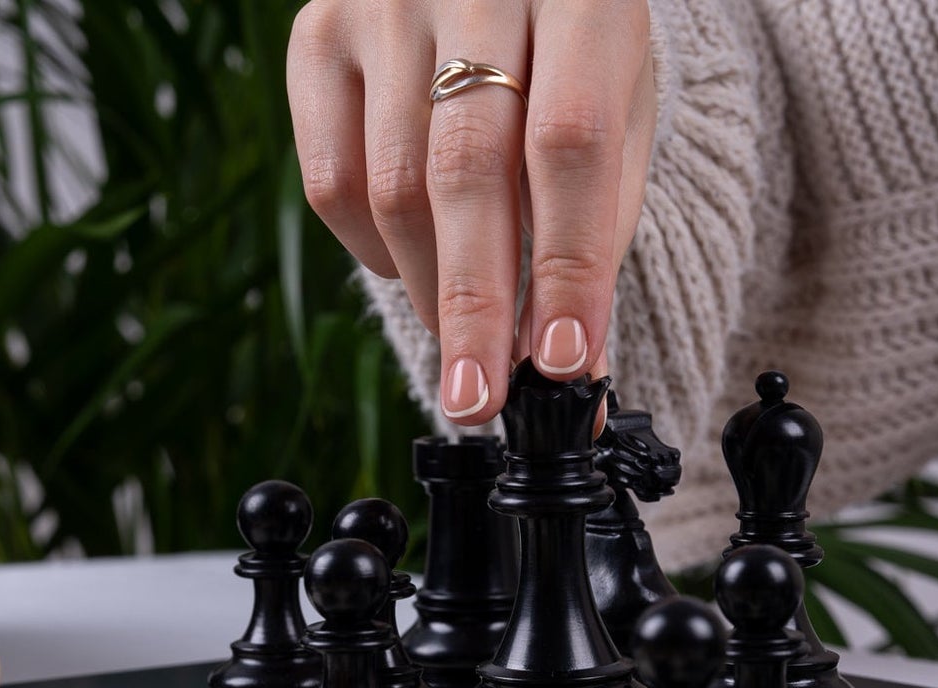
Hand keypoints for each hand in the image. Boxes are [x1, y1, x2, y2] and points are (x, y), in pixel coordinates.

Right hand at [288, 0, 656, 434]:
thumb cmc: (570, 44)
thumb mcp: (618, 107)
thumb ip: (598, 224)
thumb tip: (567, 363)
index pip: (568, 145)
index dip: (564, 264)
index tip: (560, 361)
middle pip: (468, 172)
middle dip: (476, 305)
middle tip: (478, 399)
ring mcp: (384, 2)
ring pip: (394, 188)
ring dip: (429, 289)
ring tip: (463, 340)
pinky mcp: (319, 31)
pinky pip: (331, 180)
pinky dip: (373, 249)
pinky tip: (409, 263)